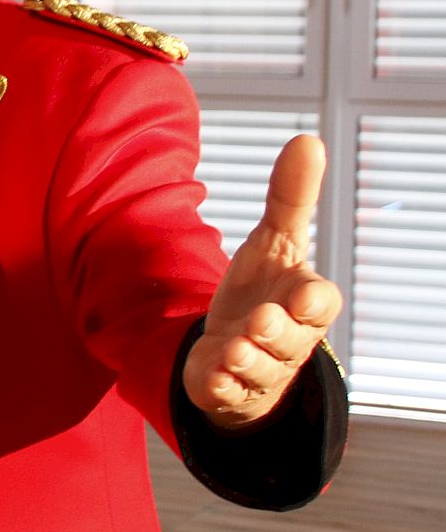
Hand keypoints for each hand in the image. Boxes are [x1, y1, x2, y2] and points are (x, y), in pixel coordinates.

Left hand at [183, 134, 341, 427]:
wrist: (236, 345)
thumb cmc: (265, 290)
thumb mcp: (274, 243)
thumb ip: (291, 199)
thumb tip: (308, 140)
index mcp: (305, 304)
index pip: (320, 305)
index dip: (311, 303)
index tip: (300, 296)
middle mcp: (286, 339)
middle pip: (289, 339)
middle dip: (275, 331)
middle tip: (259, 320)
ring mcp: (257, 368)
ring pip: (259, 369)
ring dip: (246, 358)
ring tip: (234, 348)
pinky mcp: (226, 388)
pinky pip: (227, 392)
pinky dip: (221, 384)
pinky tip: (212, 374)